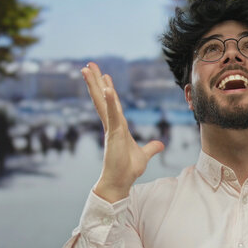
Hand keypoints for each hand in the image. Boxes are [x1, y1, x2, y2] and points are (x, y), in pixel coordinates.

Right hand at [82, 62, 163, 202]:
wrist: (119, 182)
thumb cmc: (127, 170)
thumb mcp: (144, 156)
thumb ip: (151, 148)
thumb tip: (160, 144)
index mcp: (118, 127)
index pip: (112, 104)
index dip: (108, 89)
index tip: (104, 76)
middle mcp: (112, 124)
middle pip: (102, 98)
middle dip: (96, 81)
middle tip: (88, 65)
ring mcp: (111, 128)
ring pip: (102, 101)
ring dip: (96, 84)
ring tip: (87, 69)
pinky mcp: (114, 133)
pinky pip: (112, 114)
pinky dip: (109, 101)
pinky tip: (106, 88)